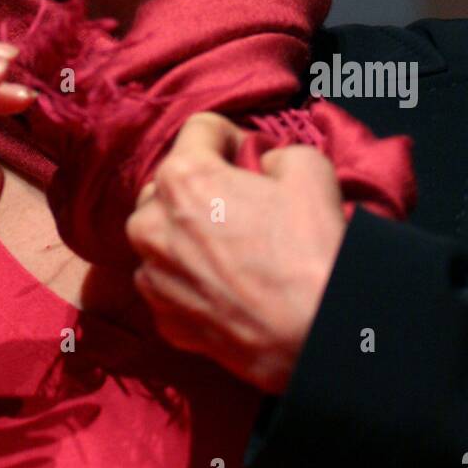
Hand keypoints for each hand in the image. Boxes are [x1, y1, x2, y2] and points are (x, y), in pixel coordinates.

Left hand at [124, 112, 347, 395]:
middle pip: (172, 182)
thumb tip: (264, 164)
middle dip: (203, 186)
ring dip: (189, 233)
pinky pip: (169, 281)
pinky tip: (227, 286)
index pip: (200, 129)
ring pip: (162, 234)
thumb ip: (277, 151)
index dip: (234, 138)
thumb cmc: (310, 253)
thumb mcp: (309, 170)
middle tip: (244, 206)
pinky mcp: (163, 318)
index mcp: (181, 178)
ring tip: (233, 249)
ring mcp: (152, 275)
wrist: (316, 339)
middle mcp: (150, 223)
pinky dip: (191, 278)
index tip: (254, 159)